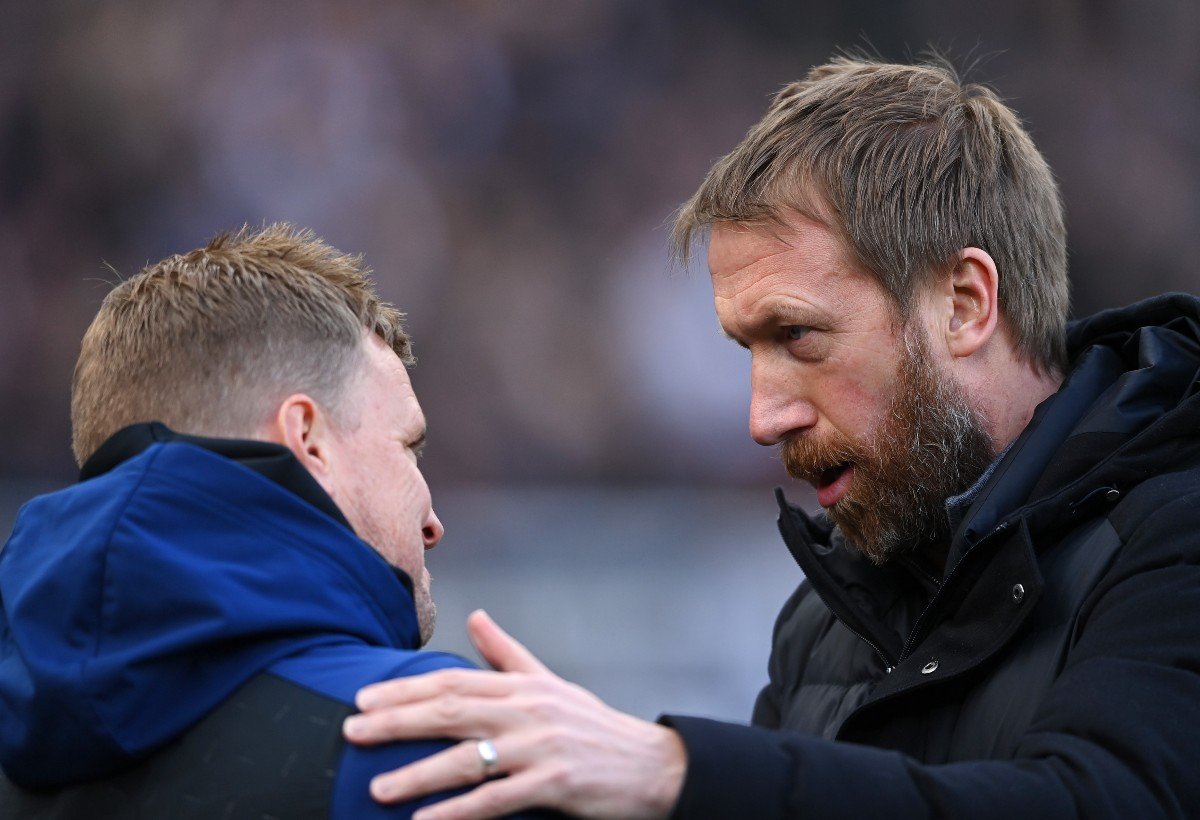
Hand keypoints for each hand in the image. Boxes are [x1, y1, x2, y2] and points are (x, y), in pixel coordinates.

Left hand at [342, 610, 686, 819]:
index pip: (454, 680)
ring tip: (377, 787)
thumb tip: (475, 616)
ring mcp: (541, 748)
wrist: (651, 766)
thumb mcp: (551, 683)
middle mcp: (528, 711)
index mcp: (523, 686)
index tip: (363, 698)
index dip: (406, 689)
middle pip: (452, 711)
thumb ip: (508, 654)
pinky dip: (457, 813)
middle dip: (397, 721)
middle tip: (351, 730)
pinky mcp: (554, 784)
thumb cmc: (594, 728)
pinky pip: (496, 801)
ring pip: (469, 759)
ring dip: (418, 773)